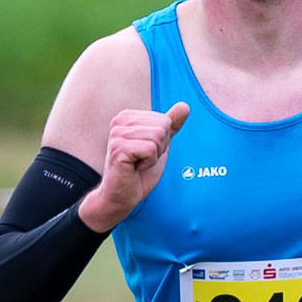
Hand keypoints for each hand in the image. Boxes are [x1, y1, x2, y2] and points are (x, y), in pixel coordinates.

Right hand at [78, 101, 188, 232]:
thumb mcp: (160, 145)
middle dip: (159, 148)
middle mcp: (120, 121)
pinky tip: (135, 167)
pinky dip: (149, 163)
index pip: (164, 120)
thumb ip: (171, 125)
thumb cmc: (139, 172)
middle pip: (162, 127)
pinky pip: (150, 149)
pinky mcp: (119, 148)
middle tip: (143, 160)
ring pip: (158, 137)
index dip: (162, 142)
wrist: (122, 195)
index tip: (146, 152)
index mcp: (128, 116)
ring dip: (154, 156)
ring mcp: (117, 134)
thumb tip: (184, 106)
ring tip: (139, 163)